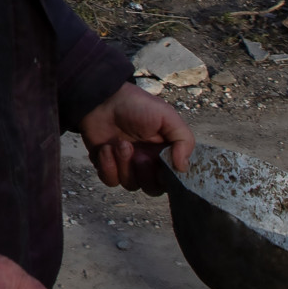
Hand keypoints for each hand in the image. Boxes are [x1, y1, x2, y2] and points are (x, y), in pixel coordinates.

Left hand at [78, 82, 195, 193]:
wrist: (103, 99)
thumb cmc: (137, 105)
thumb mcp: (168, 117)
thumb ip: (184, 141)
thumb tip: (184, 167)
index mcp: (165, 153)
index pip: (171, 180)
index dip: (166, 178)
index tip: (159, 164)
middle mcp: (147, 163)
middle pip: (152, 188)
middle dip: (144, 173)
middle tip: (139, 155)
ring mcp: (127, 165)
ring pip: (130, 185)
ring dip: (124, 164)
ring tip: (120, 144)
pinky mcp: (107, 165)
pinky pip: (110, 180)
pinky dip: (107, 166)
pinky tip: (106, 148)